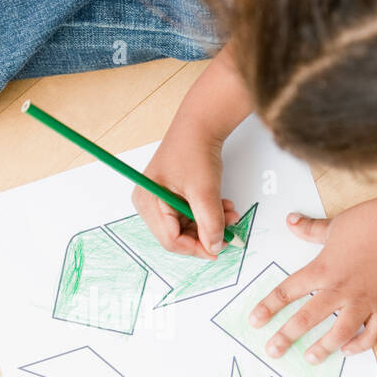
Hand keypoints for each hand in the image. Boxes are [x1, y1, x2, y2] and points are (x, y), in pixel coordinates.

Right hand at [133, 123, 238, 259]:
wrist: (200, 126)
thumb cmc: (194, 150)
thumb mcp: (205, 191)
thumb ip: (210, 223)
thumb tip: (215, 247)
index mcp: (148, 202)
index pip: (170, 240)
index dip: (196, 248)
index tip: (218, 250)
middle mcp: (149, 204)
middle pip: (177, 236)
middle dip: (204, 235)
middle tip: (229, 232)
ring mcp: (159, 201)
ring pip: (186, 227)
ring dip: (210, 225)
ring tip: (229, 215)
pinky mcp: (171, 197)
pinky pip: (189, 216)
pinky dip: (207, 215)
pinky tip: (222, 207)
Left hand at [249, 202, 376, 361]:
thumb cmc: (371, 222)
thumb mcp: (335, 224)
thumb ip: (311, 229)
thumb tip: (291, 220)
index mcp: (323, 270)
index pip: (287, 291)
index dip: (268, 307)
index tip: (255, 321)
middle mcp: (339, 290)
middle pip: (306, 318)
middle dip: (286, 336)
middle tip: (273, 351)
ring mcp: (363, 301)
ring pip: (339, 332)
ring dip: (324, 347)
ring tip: (311, 357)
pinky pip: (373, 333)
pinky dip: (362, 344)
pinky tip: (350, 350)